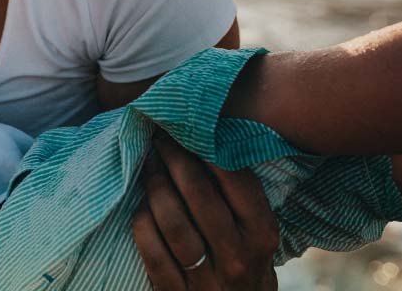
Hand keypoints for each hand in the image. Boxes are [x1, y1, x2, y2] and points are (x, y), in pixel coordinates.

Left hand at [131, 131, 279, 289]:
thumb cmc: (245, 266)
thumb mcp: (256, 237)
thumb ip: (240, 200)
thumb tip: (208, 139)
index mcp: (262, 236)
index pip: (236, 181)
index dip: (207, 148)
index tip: (186, 127)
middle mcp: (238, 258)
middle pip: (198, 194)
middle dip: (174, 158)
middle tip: (158, 137)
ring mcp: (207, 282)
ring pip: (172, 221)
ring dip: (154, 186)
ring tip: (148, 165)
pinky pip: (152, 252)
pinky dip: (142, 224)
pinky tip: (140, 207)